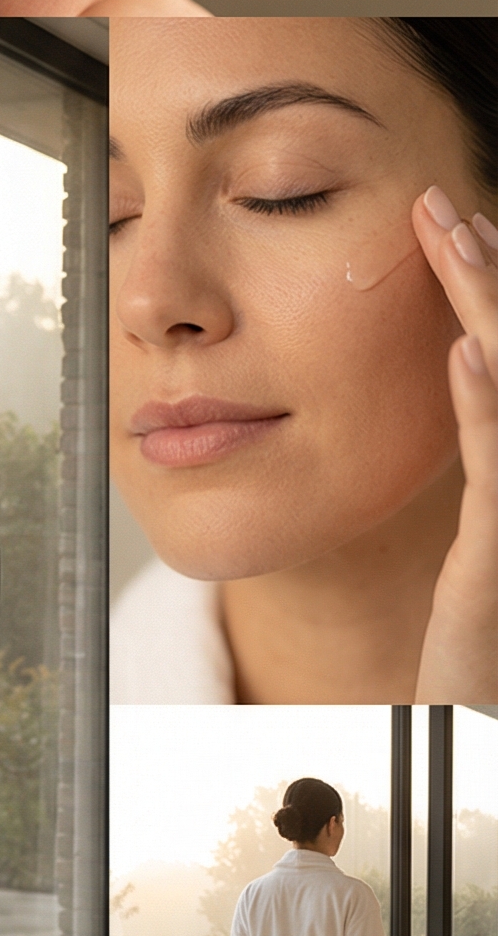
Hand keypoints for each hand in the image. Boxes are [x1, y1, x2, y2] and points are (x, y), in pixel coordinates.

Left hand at [411, 188, 497, 704]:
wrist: (484, 729)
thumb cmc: (485, 643)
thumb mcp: (484, 539)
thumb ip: (485, 453)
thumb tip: (472, 372)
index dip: (493, 291)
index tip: (462, 233)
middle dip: (487, 273)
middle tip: (444, 206)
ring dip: (485, 306)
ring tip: (454, 238)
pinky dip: (485, 402)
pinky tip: (467, 349)